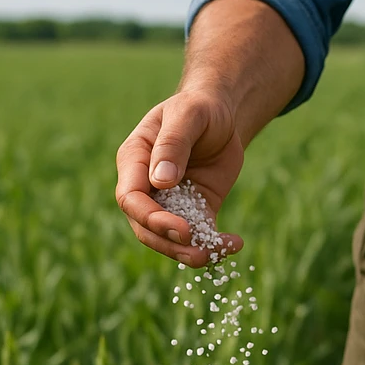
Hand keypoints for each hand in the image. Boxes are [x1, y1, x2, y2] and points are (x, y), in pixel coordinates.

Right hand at [115, 90, 244, 267]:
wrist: (222, 116)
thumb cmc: (199, 108)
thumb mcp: (188, 116)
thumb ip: (173, 144)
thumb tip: (160, 182)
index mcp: (134, 160)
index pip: (130, 197)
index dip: (150, 217)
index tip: (180, 227)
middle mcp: (146, 185)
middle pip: (145, 226)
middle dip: (169, 242)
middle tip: (199, 252)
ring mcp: (169, 201)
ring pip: (169, 237)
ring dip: (189, 252)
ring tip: (214, 255)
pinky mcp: (195, 209)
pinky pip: (199, 234)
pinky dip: (214, 244)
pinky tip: (234, 244)